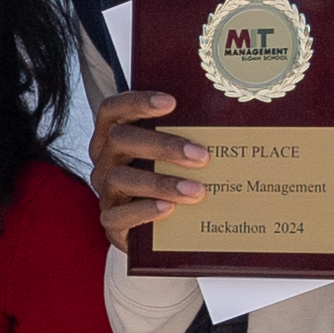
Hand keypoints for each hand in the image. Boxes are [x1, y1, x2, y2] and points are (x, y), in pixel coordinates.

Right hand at [87, 83, 209, 239]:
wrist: (164, 229)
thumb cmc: (172, 179)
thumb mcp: (176, 155)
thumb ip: (188, 136)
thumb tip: (227, 119)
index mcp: (114, 136)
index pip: (112, 110)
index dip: (136, 102)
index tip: (171, 102)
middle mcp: (105, 161)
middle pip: (120, 140)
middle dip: (162, 145)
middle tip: (201, 156)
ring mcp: (106, 191)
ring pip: (120, 178)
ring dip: (161, 182)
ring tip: (196, 191)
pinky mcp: (111, 222)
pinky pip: (118, 216)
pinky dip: (144, 211)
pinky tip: (169, 208)